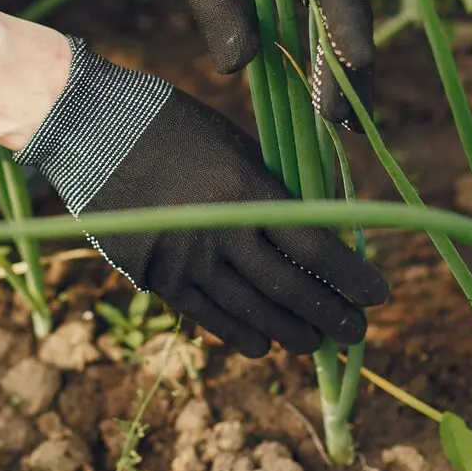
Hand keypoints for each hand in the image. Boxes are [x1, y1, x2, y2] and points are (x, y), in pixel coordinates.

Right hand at [15, 38, 388, 356]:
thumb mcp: (234, 145)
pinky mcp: (155, 275)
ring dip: (292, 331)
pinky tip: (264, 344)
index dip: (351, 276)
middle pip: (289, 287)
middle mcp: (219, 230)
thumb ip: (273, 188)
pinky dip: (241, 333)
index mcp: (246, 189)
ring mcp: (185, 258)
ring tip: (317, 342)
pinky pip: (207, 316)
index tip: (379, 293)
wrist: (92, 130)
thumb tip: (321, 226)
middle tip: (357, 331)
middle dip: (331, 313)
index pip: (314, 245)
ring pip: (251, 310)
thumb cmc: (174, 126)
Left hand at [122, 0, 375, 124]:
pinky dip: (328, 53)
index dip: (344, 29)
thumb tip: (238, 66)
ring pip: (344, 14)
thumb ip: (213, 1)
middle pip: (350, 4)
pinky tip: (327, 99)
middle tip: (346, 123)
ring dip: (347, 67)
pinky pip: (327, 13)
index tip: (350, 74)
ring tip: (348, 127)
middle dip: (351, 65)